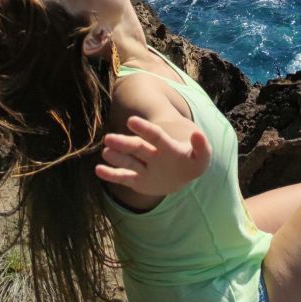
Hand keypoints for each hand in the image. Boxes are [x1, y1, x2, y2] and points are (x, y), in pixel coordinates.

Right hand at [95, 116, 211, 196]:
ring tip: (106, 151)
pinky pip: (124, 177)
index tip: (131, 121)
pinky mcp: (138, 180)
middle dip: (124, 143)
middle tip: (108, 138)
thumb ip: (202, 147)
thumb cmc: (192, 162)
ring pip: (128, 161)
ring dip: (117, 157)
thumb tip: (198, 134)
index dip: (144, 129)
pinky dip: (111, 175)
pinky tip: (98, 170)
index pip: (154, 136)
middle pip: (137, 148)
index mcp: (167, 146)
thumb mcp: (202, 157)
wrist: (183, 173)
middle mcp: (152, 154)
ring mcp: (144, 167)